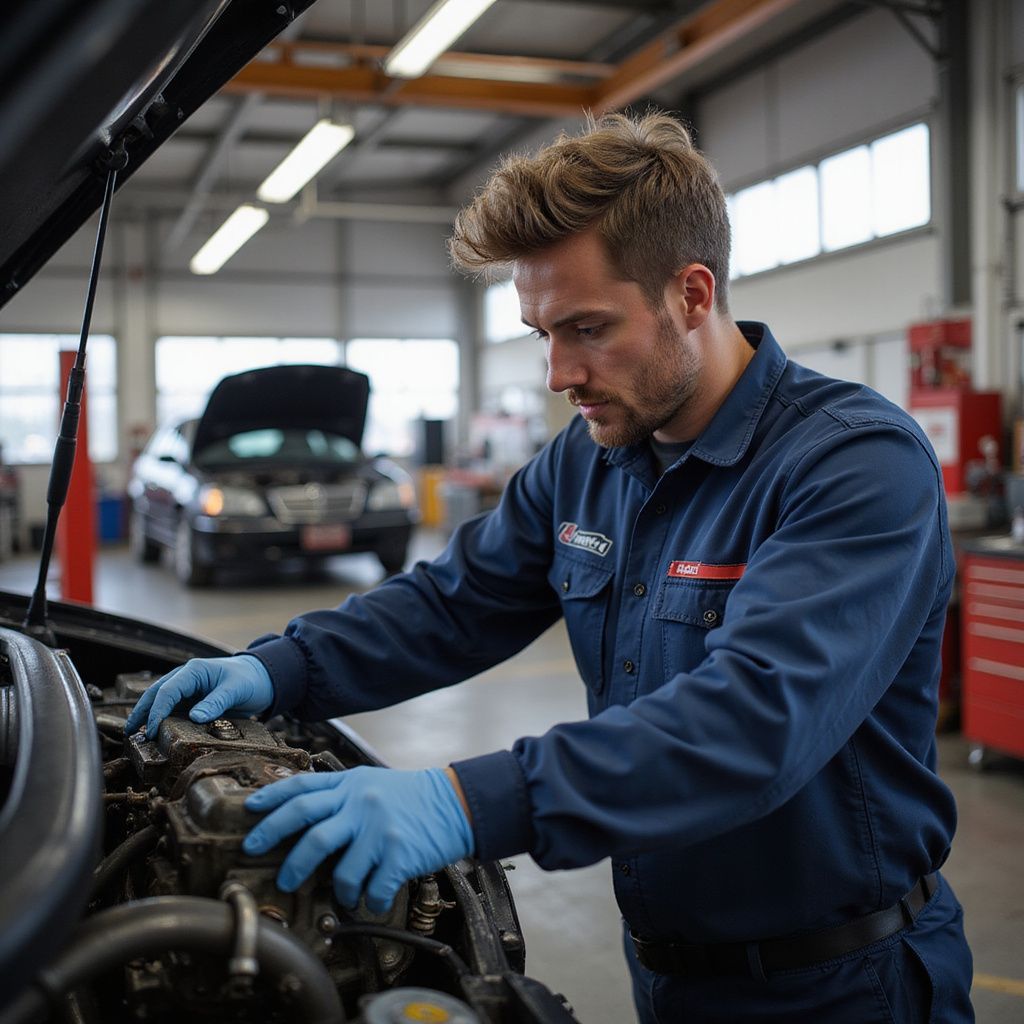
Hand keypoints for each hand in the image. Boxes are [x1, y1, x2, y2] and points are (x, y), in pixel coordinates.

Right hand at [124, 654, 274, 739]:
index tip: (151, 729)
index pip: (168, 690)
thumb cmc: (250, 679)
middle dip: (141, 712)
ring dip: (146, 716)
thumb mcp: (236, 690)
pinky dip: (160, 720)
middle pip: (156, 694)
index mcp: (194, 671)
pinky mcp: (190, 701)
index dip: (157, 710)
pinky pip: (171, 710)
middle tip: (130, 733)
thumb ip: (216, 702)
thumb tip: (195, 717)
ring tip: (133, 735)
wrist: (261, 678)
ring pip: (160, 701)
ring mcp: (186, 690)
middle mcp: (186, 679)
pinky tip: (153, 733)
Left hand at [242, 766, 473, 913]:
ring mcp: (378, 829)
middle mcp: (360, 803)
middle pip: (306, 823)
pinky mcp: (399, 853)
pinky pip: (373, 889)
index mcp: (350, 784)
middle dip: (281, 847)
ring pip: (338, 869)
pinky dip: (370, 901)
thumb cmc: (411, 797)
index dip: (271, 799)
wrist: (456, 802)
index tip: (249, 813)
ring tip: (342, 895)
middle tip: (278, 874)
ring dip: (337, 890)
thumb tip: (301, 816)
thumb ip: (340, 796)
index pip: (302, 787)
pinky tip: (374, 898)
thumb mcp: (371, 784)